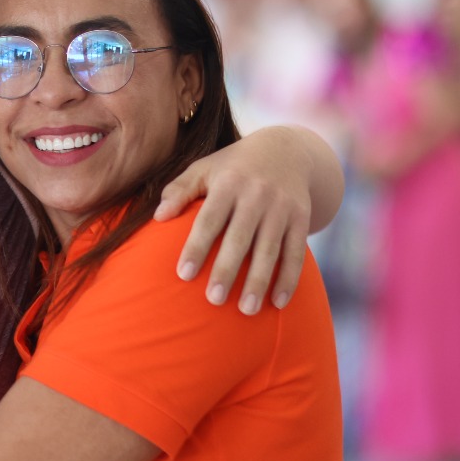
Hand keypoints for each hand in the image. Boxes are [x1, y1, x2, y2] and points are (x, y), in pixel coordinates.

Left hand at [155, 127, 311, 312]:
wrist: (286, 150)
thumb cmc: (233, 166)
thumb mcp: (204, 168)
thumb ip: (179, 190)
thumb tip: (157, 217)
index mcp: (228, 182)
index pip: (209, 219)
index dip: (196, 246)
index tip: (183, 274)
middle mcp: (257, 195)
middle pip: (240, 238)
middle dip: (227, 270)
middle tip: (213, 300)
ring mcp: (282, 208)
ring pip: (270, 250)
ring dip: (258, 282)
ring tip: (246, 310)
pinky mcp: (301, 219)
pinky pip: (296, 253)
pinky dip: (289, 279)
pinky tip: (277, 303)